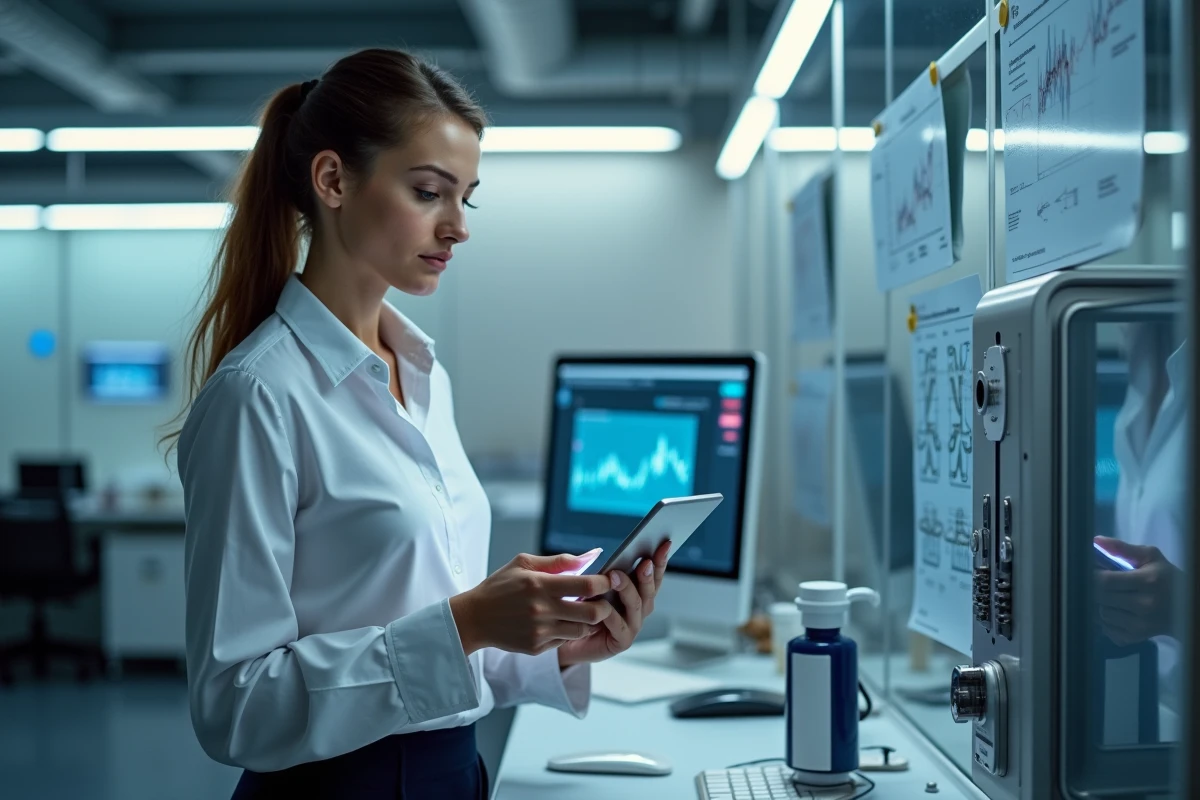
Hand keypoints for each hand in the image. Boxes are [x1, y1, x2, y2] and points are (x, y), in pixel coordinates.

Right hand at [449, 553, 614, 656]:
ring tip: (581, 612)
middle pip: (592, 613)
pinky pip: (564, 641)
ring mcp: (540, 631)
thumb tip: (589, 557)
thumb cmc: (500, 586)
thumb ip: (558, 561)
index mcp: (540, 585)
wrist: (474, 618)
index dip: (604, 583)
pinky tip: (558, 622)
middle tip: (602, 601)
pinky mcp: (536, 647)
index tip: (608, 581)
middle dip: (604, 607)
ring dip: (587, 621)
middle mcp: (542, 610)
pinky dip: (566, 631)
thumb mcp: (523, 563)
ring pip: (581, 630)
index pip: (587, 584)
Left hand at [557, 539, 670, 667]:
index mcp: (635, 593)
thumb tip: (597, 552)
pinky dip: (612, 615)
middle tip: (645, 561)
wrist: (568, 639)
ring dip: (628, 589)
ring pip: (636, 605)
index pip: (652, 575)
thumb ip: (597, 572)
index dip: (660, 560)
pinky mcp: (621, 641)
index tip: (665, 543)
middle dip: (648, 574)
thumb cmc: (579, 609)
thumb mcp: (588, 585)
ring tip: (616, 575)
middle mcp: (638, 609)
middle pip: (649, 590)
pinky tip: (604, 605)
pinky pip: (619, 625)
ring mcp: (632, 625)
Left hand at [1093, 536, 1181, 645]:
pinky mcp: (1135, 638)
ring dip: (1101, 604)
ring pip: (1101, 613)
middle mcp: (1143, 605)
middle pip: (1099, 597)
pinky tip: (1117, 611)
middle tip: (1101, 583)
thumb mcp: (1150, 557)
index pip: (1105, 581)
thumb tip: (1095, 541)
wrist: (1188, 609)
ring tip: (1113, 597)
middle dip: (1094, 588)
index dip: (1092, 575)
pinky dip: (1106, 620)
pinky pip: (1106, 629)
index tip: (1092, 570)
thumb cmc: (1167, 578)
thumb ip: (1122, 548)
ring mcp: (1139, 624)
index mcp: (1147, 582)